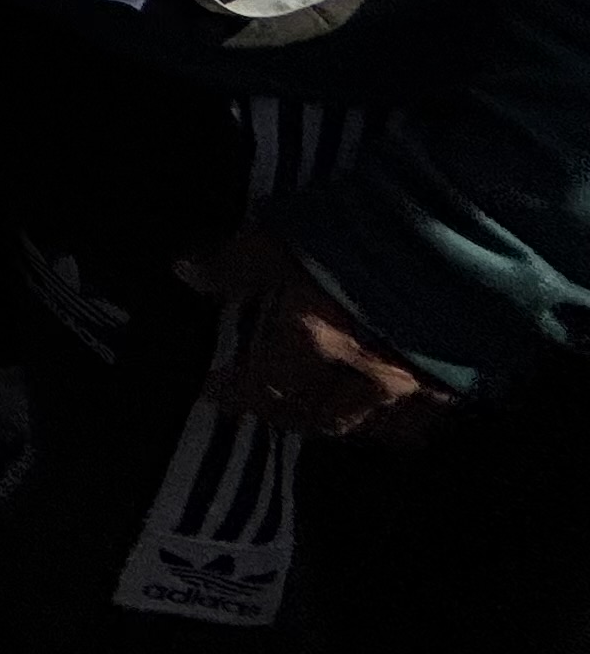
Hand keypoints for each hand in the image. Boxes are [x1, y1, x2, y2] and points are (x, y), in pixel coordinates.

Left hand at [184, 227, 444, 439]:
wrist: (468, 232)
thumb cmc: (367, 224)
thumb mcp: (288, 233)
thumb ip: (238, 261)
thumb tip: (184, 273)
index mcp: (318, 342)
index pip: (264, 386)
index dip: (236, 393)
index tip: (212, 393)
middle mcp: (366, 377)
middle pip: (320, 418)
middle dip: (287, 416)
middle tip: (266, 407)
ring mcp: (421, 387)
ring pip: (374, 429)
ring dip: (342, 425)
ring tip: (323, 415)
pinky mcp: (465, 382)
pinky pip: (427, 423)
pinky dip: (400, 425)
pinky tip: (392, 414)